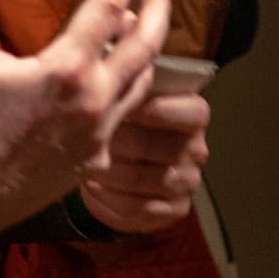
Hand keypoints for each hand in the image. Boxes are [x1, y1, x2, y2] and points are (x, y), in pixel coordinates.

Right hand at [0, 0, 167, 239]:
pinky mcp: (95, 158)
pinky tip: (115, 76)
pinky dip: (125, 88)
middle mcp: (93, 101)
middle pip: (147, 45)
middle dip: (159, 8)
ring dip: (145, 51)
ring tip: (139, 26)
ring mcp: (99, 134)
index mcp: (64, 71)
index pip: (108, 7)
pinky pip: (124, 116)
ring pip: (141, 83)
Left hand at [81, 91, 209, 234]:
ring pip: (140, 179)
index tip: (121, 107)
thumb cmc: (125, 125)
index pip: (192, 112)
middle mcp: (197, 150)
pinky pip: (135, 208)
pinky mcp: (174, 210)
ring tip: (81, 162)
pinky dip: (107, 199)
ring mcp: (188, 182)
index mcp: (194, 115)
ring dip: (105, 172)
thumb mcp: (129, 100)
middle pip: (153, 146)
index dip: (154, 110)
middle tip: (84, 137)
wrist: (125, 171)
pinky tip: (91, 187)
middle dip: (113, 142)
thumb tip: (111, 66)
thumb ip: (128, 87)